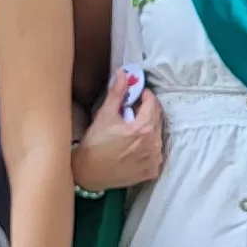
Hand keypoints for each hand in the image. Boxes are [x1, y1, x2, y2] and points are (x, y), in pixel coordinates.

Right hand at [72, 71, 166, 192]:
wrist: (89, 173)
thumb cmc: (95, 144)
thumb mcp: (105, 115)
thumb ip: (117, 93)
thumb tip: (123, 74)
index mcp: (144, 128)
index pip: (153, 104)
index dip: (145, 95)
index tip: (136, 94)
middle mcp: (153, 144)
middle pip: (156, 119)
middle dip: (145, 112)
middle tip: (131, 111)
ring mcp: (154, 159)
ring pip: (157, 136)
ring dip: (148, 129)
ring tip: (130, 131)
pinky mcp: (151, 171)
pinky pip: (155, 153)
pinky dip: (148, 147)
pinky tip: (134, 147)